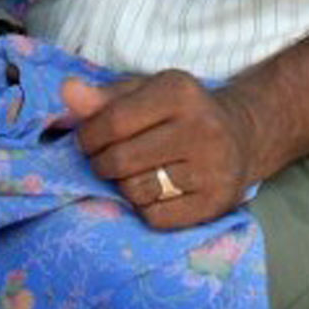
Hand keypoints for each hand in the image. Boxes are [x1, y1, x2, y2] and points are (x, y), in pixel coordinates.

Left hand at [62, 70, 254, 229]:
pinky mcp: (216, 202)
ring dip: (124, 187)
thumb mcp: (144, 91)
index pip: (113, 122)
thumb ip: (103, 96)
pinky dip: (145, 208)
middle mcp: (201, 128)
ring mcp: (212, 168)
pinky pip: (156, 217)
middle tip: (106, 160)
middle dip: (101, 164)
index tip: (87, 141)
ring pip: (137, 191)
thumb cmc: (179, 111)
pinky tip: (155, 191)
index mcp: (178, 91)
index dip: (88, 137)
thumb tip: (67, 91)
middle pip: (122, 160)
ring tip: (134, 173)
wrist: (241, 135)